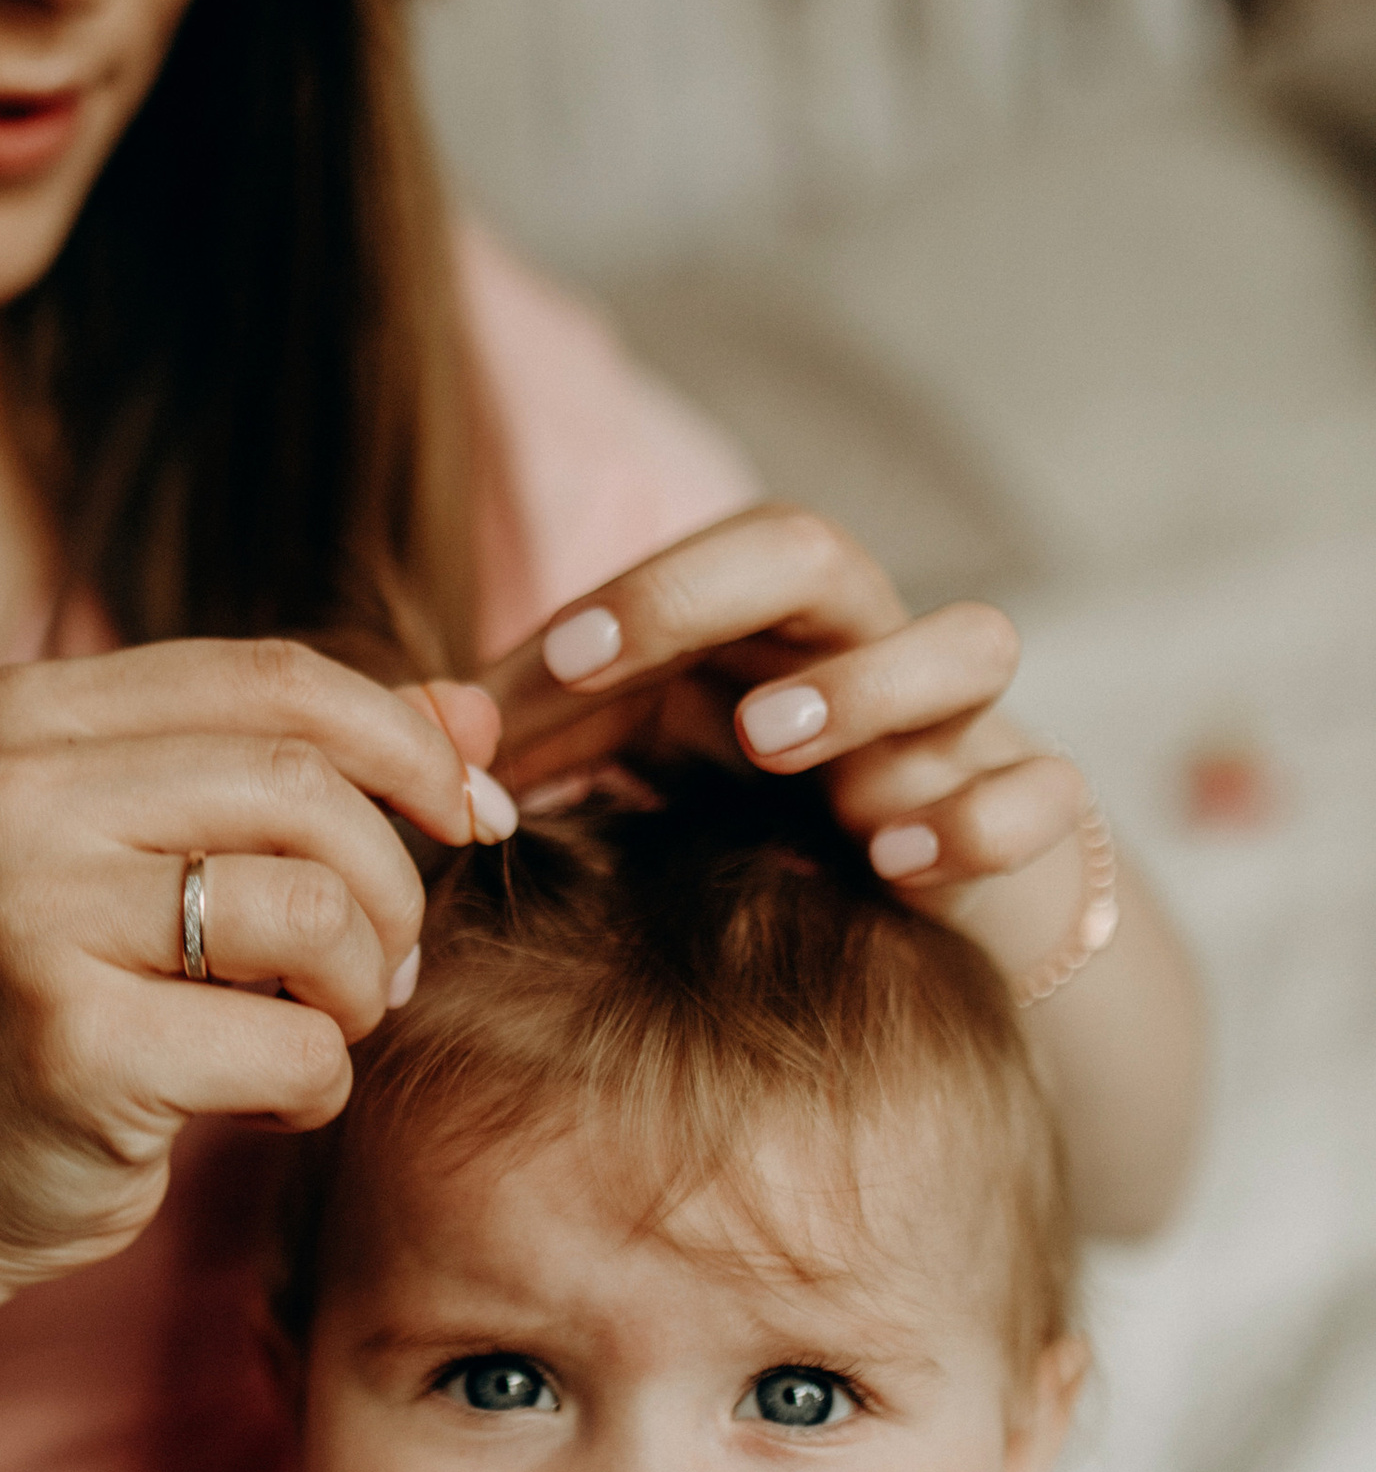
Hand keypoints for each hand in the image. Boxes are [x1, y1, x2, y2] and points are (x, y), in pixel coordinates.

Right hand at [0, 640, 505, 1289]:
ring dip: (361, 989)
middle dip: (392, 885)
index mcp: (28, 713)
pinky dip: (315, 1087)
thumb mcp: (174, 850)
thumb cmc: (80, 992)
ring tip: (315, 1027)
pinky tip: (253, 1101)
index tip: (469, 817)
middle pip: (305, 785)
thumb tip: (480, 715)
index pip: (275, 680)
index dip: (408, 744)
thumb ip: (312, 764)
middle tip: (382, 966)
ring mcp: (28, 912)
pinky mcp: (70, 1041)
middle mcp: (11, 793)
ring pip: (316, 906)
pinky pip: (295, 1045)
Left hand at [485, 506, 1087, 962]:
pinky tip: (897, 862)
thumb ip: (524, 742)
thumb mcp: (626, 765)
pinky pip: (1047, 791)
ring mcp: (954, 727)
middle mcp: (860, 647)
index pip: (706, 556)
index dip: (639, 593)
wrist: (909, 918)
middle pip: (818, 552)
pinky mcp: (1026, 816)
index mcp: (758, 624)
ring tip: (774, 747)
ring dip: (873, 685)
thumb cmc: (743, 814)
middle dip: (726, 595)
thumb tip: (424, 729)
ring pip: (974, 642)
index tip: (556, 664)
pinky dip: (983, 816)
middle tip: (624, 646)